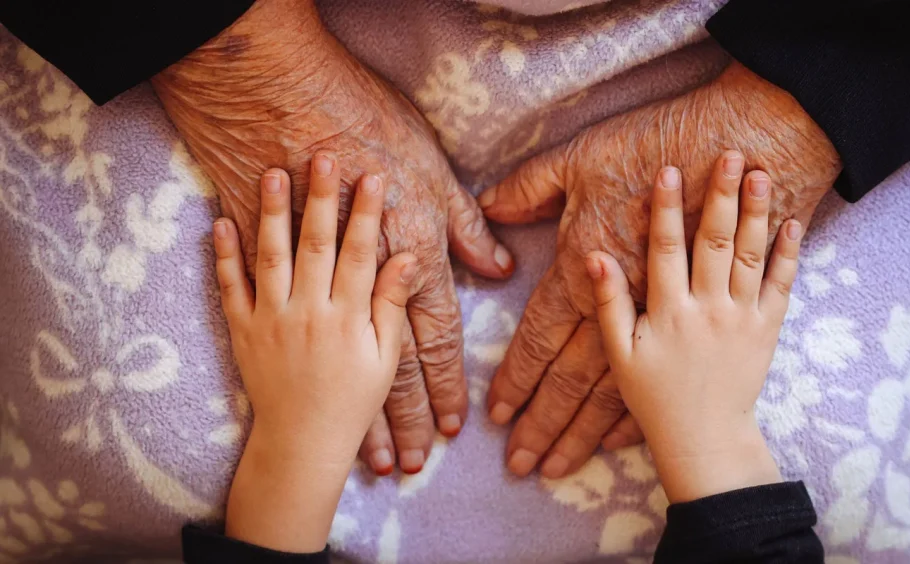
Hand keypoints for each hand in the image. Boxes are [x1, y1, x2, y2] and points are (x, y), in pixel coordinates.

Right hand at [151, 0, 512, 475]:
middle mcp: (364, 282)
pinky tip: (300, 397)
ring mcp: (313, 281)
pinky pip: (298, 346)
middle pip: (392, 367)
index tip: (453, 426)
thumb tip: (498, 267)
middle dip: (406, 420)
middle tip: (414, 465)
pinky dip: (295, 369)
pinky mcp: (268, 267)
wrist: (279, 95)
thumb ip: (465, 226)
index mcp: (412, 255)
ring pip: (341, 365)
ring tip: (370, 458)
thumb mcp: (434, 170)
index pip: (437, 337)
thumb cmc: (364, 123)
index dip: (446, 385)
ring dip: (358, 415)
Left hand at [213, 152, 415, 550]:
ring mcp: (271, 318)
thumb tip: (411, 261)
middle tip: (323, 155)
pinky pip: (230, 287)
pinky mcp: (242, 329)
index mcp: (347, 317)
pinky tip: (220, 221)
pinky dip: (223, 255)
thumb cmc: (351, 401)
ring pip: (271, 257)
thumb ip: (392, 306)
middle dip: (321, 198)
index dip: (368, 214)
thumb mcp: (384, 358)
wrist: (300, 442)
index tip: (374, 176)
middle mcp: (309, 312)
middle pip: (316, 245)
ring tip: (272, 171)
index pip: (361, 255)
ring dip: (271, 213)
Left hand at [481, 61, 839, 477]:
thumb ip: (531, 187)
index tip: (497, 415)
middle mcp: (618, 305)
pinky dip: (639, 412)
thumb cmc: (659, 142)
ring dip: (582, 434)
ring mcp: (666, 317)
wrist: (750, 142)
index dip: (516, 378)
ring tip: (558, 468)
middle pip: (571, 381)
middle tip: (520, 467)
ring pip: (612, 392)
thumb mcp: (580, 157)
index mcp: (582, 267)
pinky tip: (617, 442)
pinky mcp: (702, 317)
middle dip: (544, 426)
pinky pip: (667, 374)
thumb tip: (490, 209)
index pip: (538, 338)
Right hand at [589, 156, 801, 501]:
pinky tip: (794, 222)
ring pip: (749, 256)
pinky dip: (789, 254)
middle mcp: (707, 308)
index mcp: (668, 311)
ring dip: (757, 213)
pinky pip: (781, 286)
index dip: (666, 208)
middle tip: (731, 153)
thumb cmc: (654, 395)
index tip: (667, 169)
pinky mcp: (767, 329)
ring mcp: (741, 317)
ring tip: (762, 173)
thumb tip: (594, 258)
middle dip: (721, 195)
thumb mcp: (620, 353)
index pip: (665, 249)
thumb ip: (608, 303)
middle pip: (713, 242)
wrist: (704, 436)